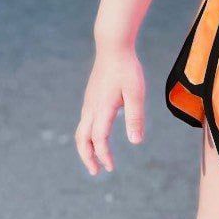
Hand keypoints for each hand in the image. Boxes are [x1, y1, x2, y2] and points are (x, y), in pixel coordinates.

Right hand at [75, 44, 145, 173]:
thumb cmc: (127, 69)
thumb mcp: (136, 93)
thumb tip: (135, 142)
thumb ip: (135, 117)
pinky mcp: (91, 97)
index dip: (104, 155)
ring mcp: (89, 102)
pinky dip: (88, 135)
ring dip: (87, 147)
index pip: (99, 139)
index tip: (111, 167)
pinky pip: (85, 122)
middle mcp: (91, 108)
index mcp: (102, 109)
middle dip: (88, 157)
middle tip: (96, 172)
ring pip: (82, 131)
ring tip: (96, 158)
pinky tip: (99, 136)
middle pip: (83, 139)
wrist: (112, 46)